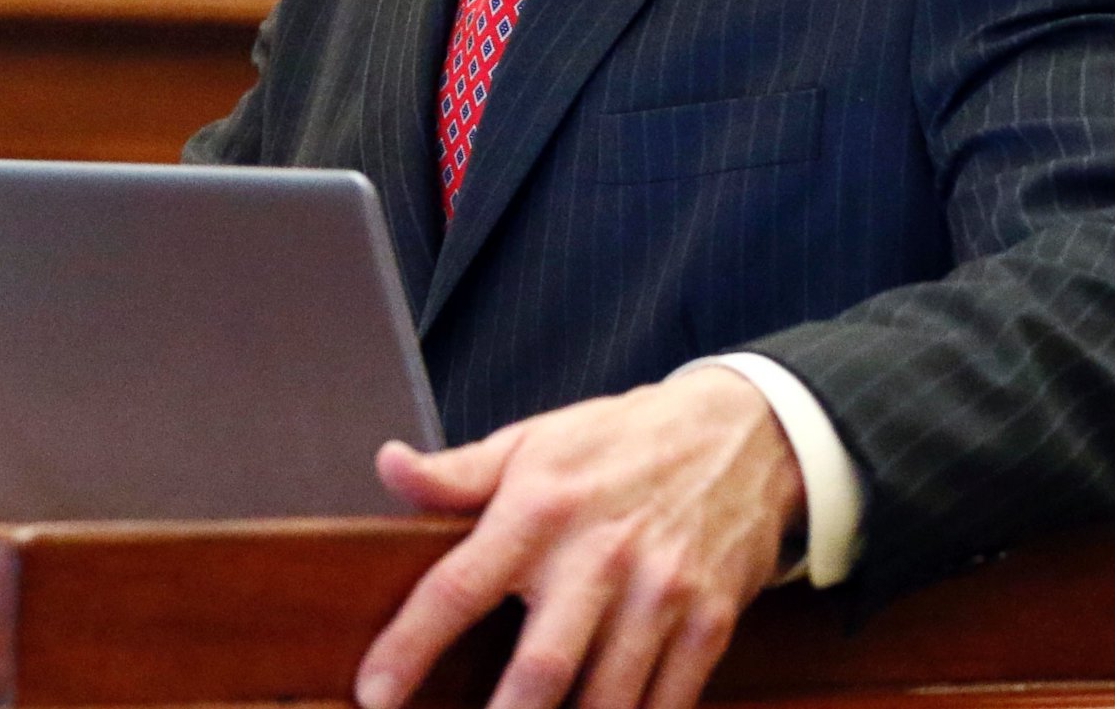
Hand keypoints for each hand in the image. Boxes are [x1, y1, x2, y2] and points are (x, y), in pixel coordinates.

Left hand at [357, 367, 802, 708]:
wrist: (741, 432)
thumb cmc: (618, 442)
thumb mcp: (533, 440)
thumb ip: (458, 472)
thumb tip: (387, 465)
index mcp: (539, 508)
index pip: (458, 588)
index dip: (409, 647)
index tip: (373, 693)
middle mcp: (598, 556)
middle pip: (540, 668)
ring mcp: (660, 594)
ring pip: (605, 701)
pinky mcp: (709, 622)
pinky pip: (666, 704)